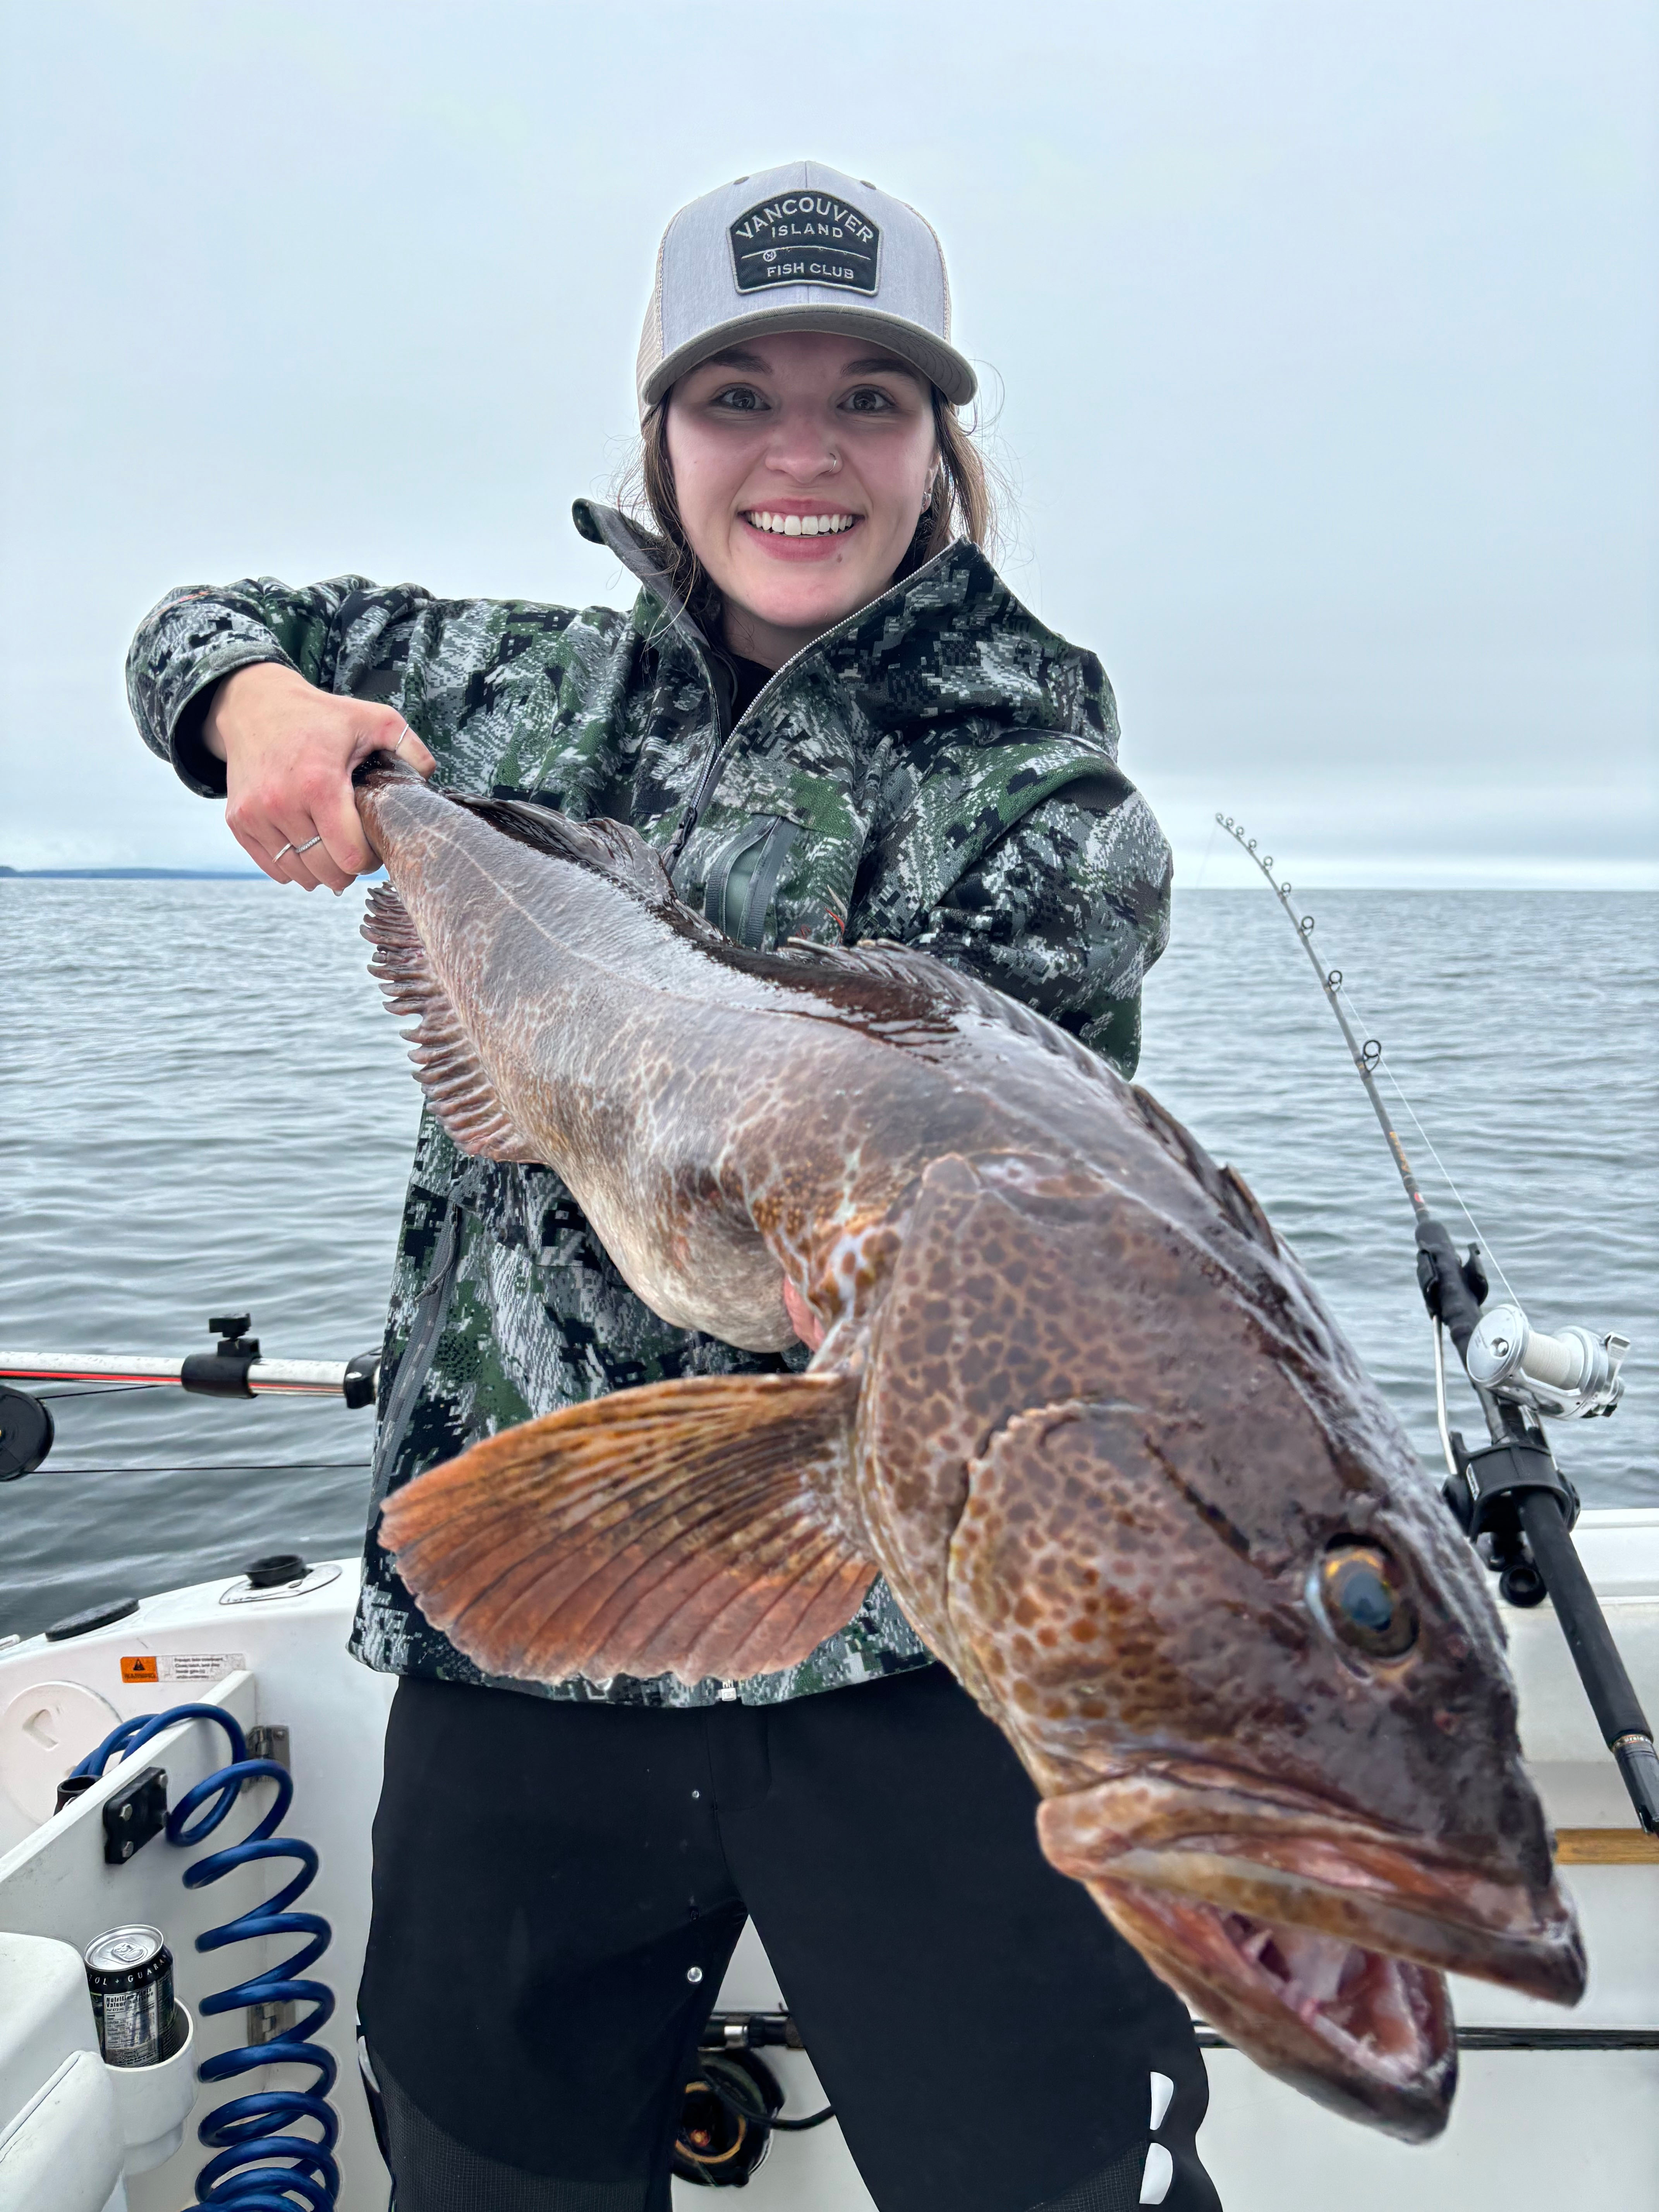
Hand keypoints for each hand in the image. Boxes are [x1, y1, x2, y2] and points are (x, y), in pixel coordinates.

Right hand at [205, 663, 435, 891]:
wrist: (254, 706)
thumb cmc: (317, 716)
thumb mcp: (371, 718)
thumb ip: (409, 746)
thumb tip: (428, 777)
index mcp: (319, 783)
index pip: (349, 856)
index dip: (368, 861)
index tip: (373, 847)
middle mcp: (282, 803)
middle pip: (325, 871)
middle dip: (347, 869)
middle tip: (355, 851)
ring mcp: (255, 815)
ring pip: (298, 874)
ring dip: (319, 870)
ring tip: (331, 849)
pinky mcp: (238, 821)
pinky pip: (272, 867)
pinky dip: (292, 867)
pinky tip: (306, 848)